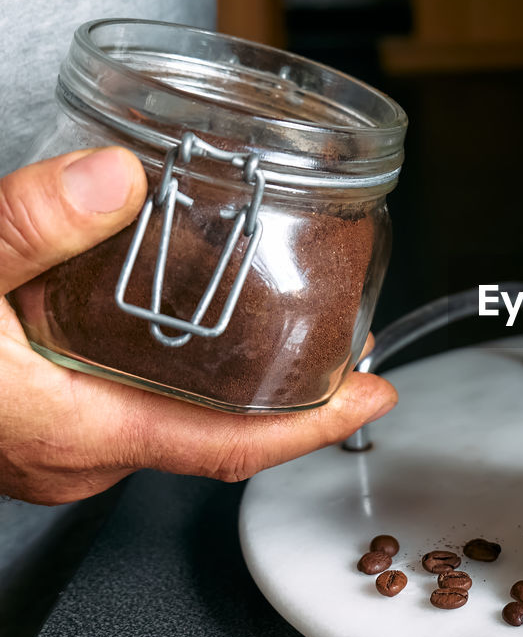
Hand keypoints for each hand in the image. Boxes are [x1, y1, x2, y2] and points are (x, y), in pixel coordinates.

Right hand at [0, 148, 396, 504]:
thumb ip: (29, 225)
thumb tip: (116, 181)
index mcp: (75, 429)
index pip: (227, 446)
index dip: (313, 427)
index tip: (374, 396)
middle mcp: (78, 455)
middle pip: (217, 431)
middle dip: (289, 392)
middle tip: (345, 343)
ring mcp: (63, 449)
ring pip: (178, 419)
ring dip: (236, 380)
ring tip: (289, 327)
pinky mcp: (48, 431)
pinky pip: (140, 408)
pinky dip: (185, 375)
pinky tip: (195, 329)